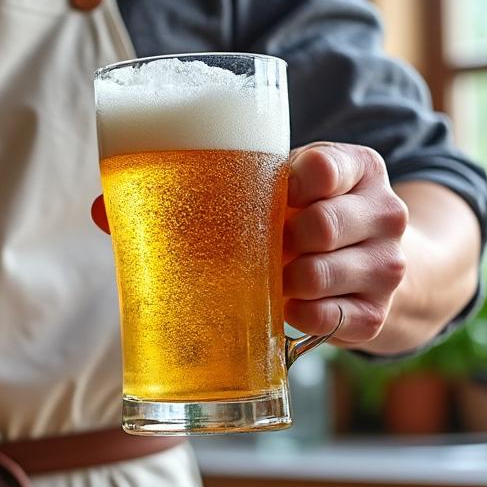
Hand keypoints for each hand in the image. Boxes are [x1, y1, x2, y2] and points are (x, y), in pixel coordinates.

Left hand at [88, 142, 408, 345]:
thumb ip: (200, 190)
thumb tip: (99, 209)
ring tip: (274, 277)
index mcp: (354, 167)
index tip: (274, 191)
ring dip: (290, 280)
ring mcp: (387, 265)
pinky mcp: (378, 314)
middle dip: (284, 239)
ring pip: (328, 274)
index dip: (295, 180)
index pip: (328, 165)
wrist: (366, 270)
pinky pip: (337, 321)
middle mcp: (382, 212)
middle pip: (327, 225)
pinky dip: (305, 317)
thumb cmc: (295, 221)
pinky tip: (288, 309)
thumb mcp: (268, 194)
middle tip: (265, 244)